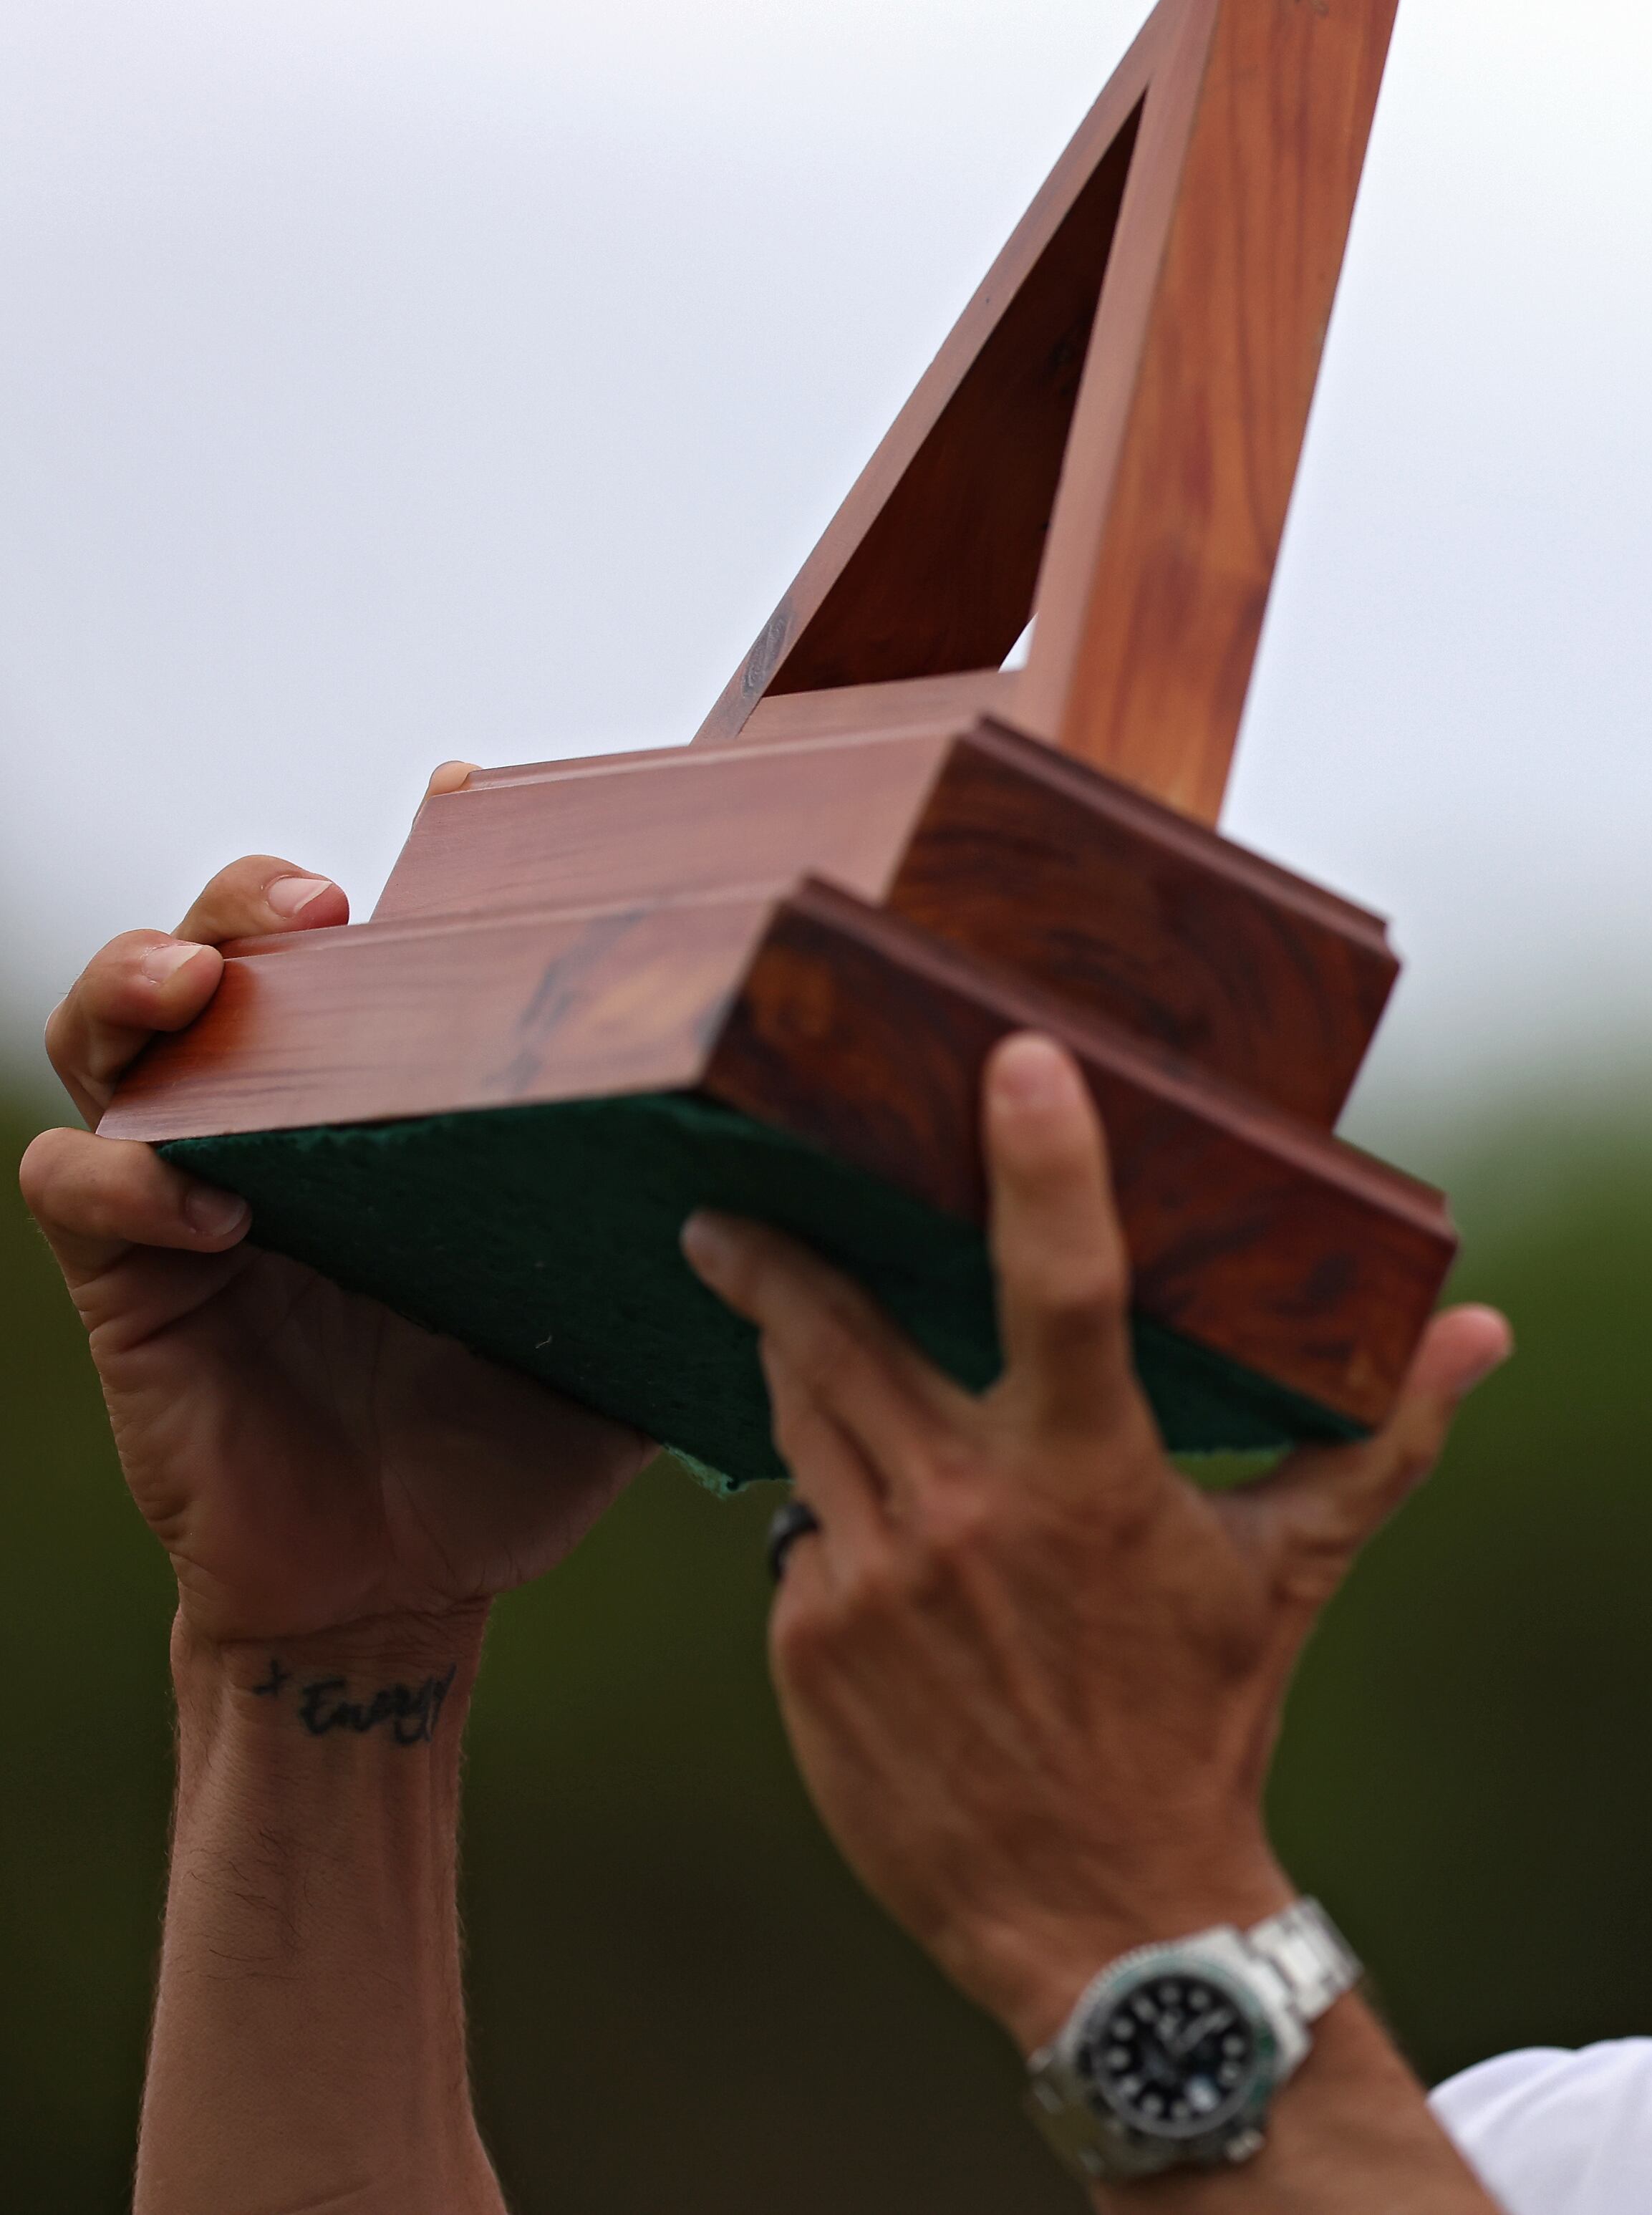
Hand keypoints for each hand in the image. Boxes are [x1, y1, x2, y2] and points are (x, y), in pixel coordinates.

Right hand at [18, 852, 653, 1653]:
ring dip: (141, 984)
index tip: (460, 796)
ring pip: (120, 1038)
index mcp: (409, 1104)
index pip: (393, 948)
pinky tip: (205, 1197)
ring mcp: (201, 1190)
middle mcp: (295, 1121)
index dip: (415, 862)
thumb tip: (842, 1160)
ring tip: (200, 984)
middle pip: (230, 951)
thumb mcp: (633, 1310)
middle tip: (313, 902)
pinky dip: (124, 1175)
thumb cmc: (523, 1430)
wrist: (417, 1582)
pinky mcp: (137, 1283)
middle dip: (246, 898)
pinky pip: (83, 1192)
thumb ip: (706, 1230)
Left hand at [683, 1031, 1510, 2050]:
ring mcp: (868, 1583)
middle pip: (844, 1330)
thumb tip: (1487, 1330)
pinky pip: (795, 1530)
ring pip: (798, 1417)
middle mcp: (966, 1517)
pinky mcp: (806, 1645)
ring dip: (784, 1356)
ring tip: (766, 1305)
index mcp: (1092, 1479)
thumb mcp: (1296, 1568)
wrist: (1104, 1910)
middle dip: (784, 1255)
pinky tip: (852, 1505)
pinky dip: (824, 1502)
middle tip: (742, 1198)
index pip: (1063, 1284)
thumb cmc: (1209, 1719)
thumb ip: (1384, 1435)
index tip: (1015, 1062)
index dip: (1041, 1164)